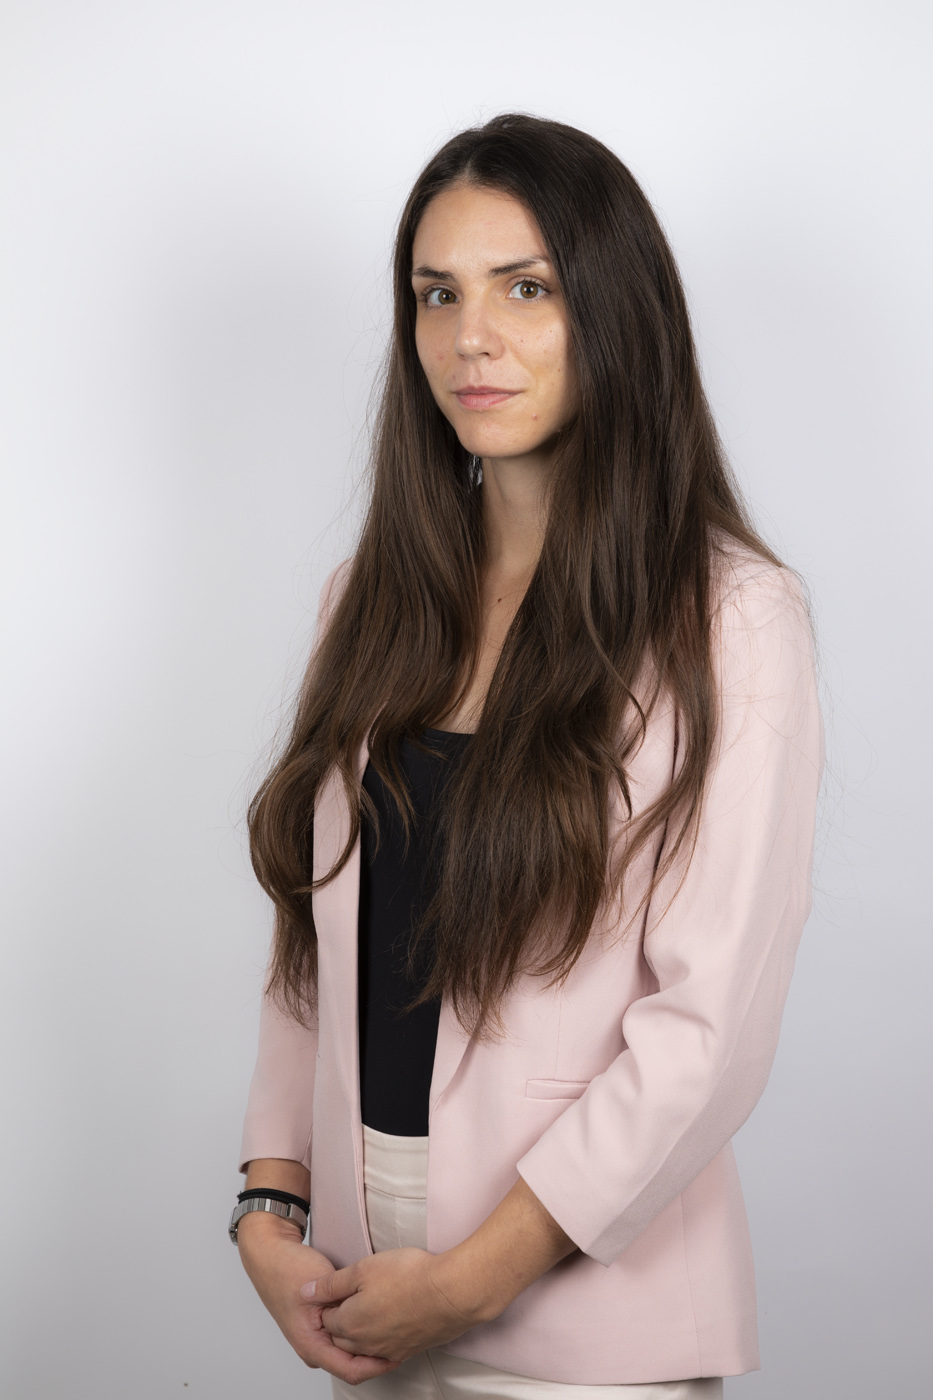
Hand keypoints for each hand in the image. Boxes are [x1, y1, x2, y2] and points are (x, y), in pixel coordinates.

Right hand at [236, 1212, 399, 1383]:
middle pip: (353, 1365)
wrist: (271, 1256)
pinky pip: (345, 1340)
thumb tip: (374, 1316)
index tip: (399, 1350)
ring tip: (392, 1327)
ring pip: (350, 1353)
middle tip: (402, 1337)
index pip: (352, 1371)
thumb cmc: (289, 1270)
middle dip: (377, 1354)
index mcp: (311, 1345)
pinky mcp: (321, 1329)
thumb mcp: (320, 1286)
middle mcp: (314, 1349)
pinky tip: (376, 1318)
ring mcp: (317, 1340)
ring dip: (369, 1343)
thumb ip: (344, 1305)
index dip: (378, 1364)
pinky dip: (361, 1332)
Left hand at [305, 1246, 479, 1362]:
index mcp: (350, 1323)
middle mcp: (366, 1343)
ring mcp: (388, 1350)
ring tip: (368, 1308)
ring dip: (360, 1332)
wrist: (452, 1293)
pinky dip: (380, 1340)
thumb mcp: (363, 1269)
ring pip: (362, 1347)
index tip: (337, 1288)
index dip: (329, 1302)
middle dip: (340, 1321)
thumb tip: (306, 1293)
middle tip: (350, 1298)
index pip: (327, 1319)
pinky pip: (384, 1352)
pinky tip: (388, 1323)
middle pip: (342, 1337)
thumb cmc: (410, 1277)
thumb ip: (331, 1284)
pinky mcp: (409, 1350)